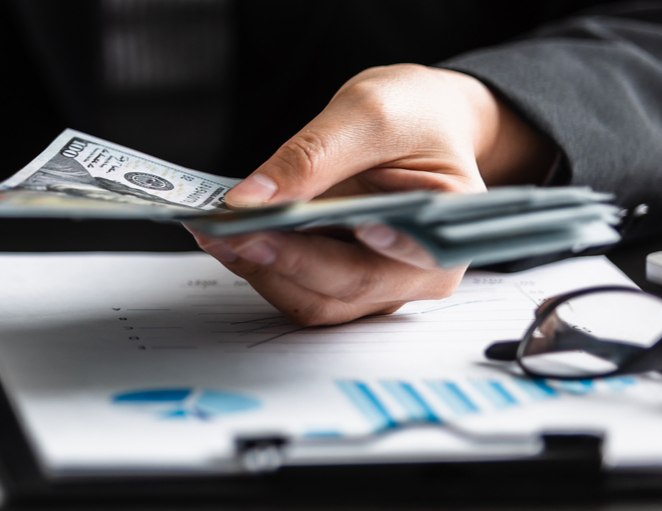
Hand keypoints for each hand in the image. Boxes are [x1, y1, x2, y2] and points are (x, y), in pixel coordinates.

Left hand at [191, 64, 554, 324]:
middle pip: (342, 289)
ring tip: (215, 229)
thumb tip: (249, 199)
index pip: (397, 260)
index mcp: (445, 229)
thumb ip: (311, 156)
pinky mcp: (340, 280)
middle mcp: (415, 271)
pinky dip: (260, 263)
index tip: (315, 236)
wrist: (421, 119)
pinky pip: (295, 286)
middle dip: (280, 260)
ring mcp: (377, 283)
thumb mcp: (367, 113)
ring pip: (311, 299)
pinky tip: (229, 233)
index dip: (353, 256)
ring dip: (259, 268)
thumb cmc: (414, 114)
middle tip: (229, 230)